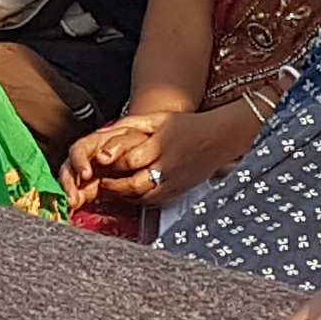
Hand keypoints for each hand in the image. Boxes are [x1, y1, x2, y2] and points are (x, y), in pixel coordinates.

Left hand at [67, 95, 264, 211]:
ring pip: (145, 197)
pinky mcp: (180, 192)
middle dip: (116, 186)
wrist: (221, 138)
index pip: (132, 159)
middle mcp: (169, 165)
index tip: (99, 163)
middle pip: (137, 184)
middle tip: (102, 183)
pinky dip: (140, 200)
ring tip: (114, 189)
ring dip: (125, 196)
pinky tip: (131, 194)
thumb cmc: (188, 125)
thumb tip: (104, 131)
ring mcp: (175, 181)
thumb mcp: (160, 118)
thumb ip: (132, 125)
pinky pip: (155, 201)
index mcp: (162, 144)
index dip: (114, 163)